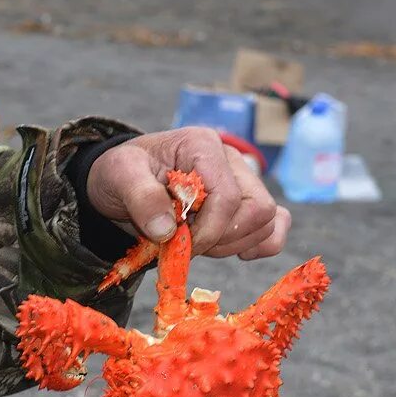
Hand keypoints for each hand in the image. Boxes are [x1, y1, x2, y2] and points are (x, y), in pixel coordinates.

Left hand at [86, 127, 289, 259]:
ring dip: (232, 244)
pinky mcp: (246, 201)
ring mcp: (242, 180)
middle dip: (221, 238)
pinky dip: (261, 244)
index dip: (208, 229)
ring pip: (267, 221)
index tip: (177, 242)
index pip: (228, 196)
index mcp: (201, 145)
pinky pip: (276, 225)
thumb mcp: (119, 176)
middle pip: (257, 209)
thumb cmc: (122, 173)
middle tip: (186, 243)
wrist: (122, 181)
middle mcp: (229, 159)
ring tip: (196, 241)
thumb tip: (167, 231)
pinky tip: (235, 251)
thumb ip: (140, 197)